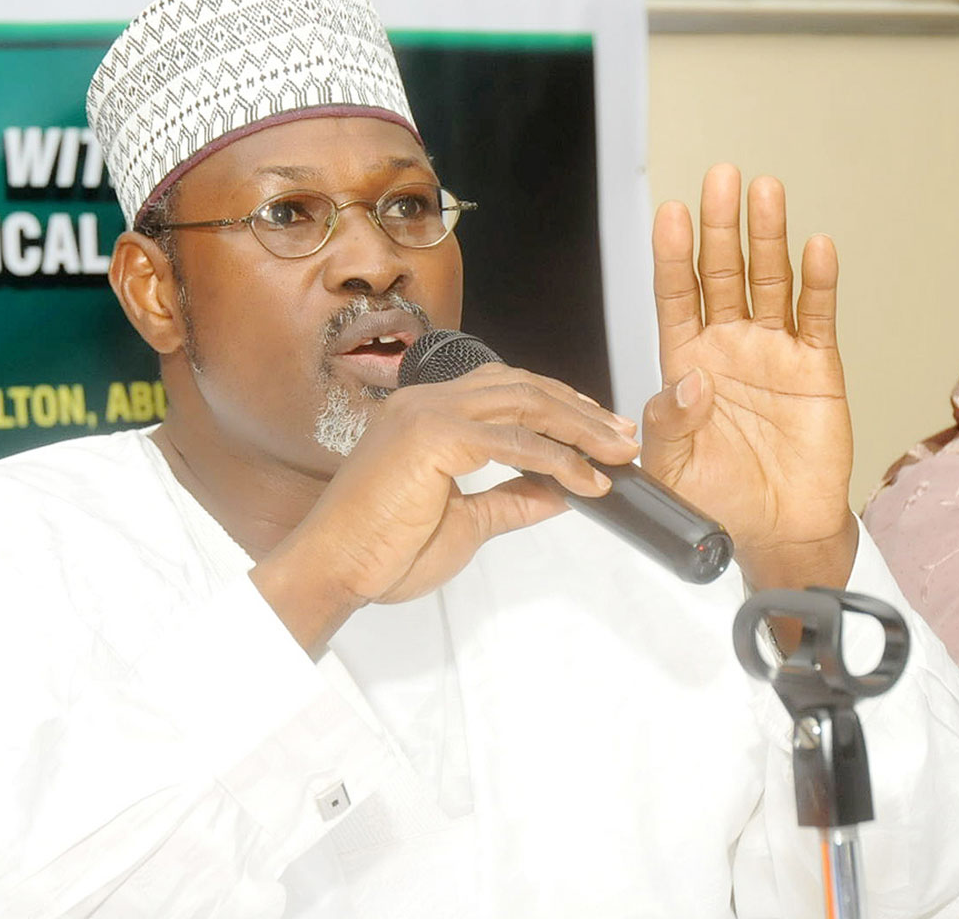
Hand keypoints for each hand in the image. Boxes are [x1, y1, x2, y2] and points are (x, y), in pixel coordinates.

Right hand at [251, 364, 638, 651]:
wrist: (334, 570)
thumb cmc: (382, 550)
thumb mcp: (466, 522)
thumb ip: (512, 499)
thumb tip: (560, 492)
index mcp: (429, 412)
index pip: (508, 390)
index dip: (561, 406)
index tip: (601, 431)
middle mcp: (428, 400)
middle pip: (525, 388)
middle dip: (582, 413)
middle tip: (624, 439)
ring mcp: (429, 412)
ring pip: (526, 404)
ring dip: (581, 429)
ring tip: (617, 454)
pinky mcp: (434, 437)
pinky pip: (514, 441)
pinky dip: (558, 459)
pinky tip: (586, 480)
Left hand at [643, 165, 855, 590]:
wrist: (777, 533)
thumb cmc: (717, 502)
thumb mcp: (672, 469)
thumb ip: (671, 424)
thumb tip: (690, 381)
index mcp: (687, 364)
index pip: (676, 296)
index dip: (673, 255)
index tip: (670, 213)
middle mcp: (730, 348)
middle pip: (723, 274)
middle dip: (722, 226)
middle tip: (721, 178)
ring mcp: (774, 354)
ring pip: (769, 282)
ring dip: (768, 238)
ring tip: (766, 191)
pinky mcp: (817, 369)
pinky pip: (816, 318)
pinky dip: (818, 283)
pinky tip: (816, 248)